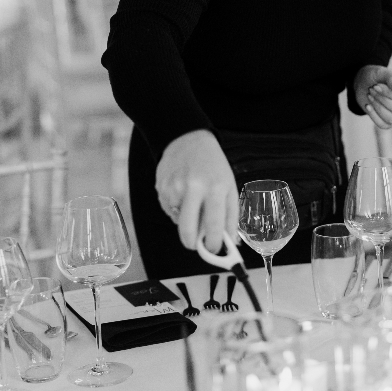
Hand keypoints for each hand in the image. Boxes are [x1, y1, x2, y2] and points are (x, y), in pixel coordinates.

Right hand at [155, 129, 238, 255]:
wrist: (188, 140)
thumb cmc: (213, 166)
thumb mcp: (229, 186)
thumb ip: (230, 216)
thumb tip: (230, 244)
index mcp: (215, 188)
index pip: (214, 226)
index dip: (213, 245)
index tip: (213, 250)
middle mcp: (194, 188)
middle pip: (188, 231)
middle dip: (192, 244)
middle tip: (196, 245)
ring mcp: (175, 187)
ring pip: (177, 221)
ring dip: (184, 221)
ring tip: (191, 202)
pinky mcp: (161, 187)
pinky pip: (168, 210)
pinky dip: (175, 209)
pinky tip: (181, 194)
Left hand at [354, 65, 391, 129]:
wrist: (364, 83)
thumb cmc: (375, 76)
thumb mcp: (381, 72)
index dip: (388, 94)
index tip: (376, 86)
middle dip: (381, 99)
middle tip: (371, 89)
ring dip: (377, 107)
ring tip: (370, 96)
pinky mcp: (388, 121)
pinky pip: (384, 125)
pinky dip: (374, 116)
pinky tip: (368, 105)